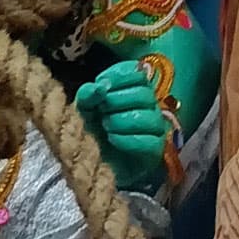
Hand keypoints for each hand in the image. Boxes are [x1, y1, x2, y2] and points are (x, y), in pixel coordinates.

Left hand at [76, 58, 172, 191]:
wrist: (93, 166)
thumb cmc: (91, 131)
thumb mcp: (83, 110)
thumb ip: (87, 95)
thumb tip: (98, 87)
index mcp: (133, 89)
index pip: (138, 72)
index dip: (119, 76)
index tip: (100, 84)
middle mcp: (149, 105)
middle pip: (144, 93)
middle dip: (117, 99)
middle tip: (100, 110)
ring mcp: (155, 128)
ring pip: (149, 117)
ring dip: (122, 120)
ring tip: (106, 127)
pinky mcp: (155, 151)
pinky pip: (149, 141)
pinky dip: (128, 139)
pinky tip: (113, 139)